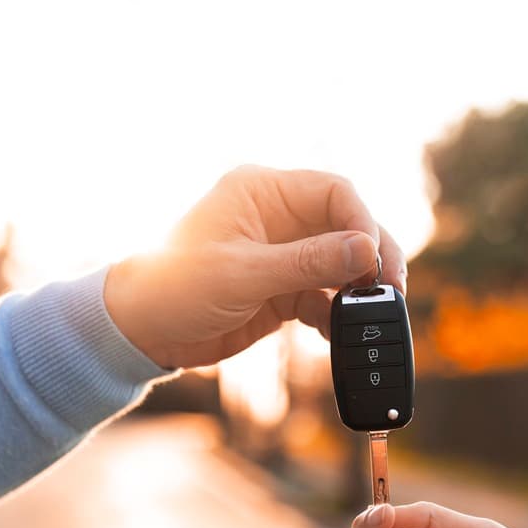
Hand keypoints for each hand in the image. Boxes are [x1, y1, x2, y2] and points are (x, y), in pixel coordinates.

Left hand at [104, 165, 405, 368]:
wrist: (139, 331)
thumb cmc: (175, 289)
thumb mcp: (243, 275)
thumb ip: (308, 262)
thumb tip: (366, 250)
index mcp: (263, 192)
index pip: (334, 192)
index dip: (362, 222)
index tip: (374, 260)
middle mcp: (277, 217)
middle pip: (346, 226)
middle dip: (371, 257)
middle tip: (388, 290)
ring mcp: (281, 254)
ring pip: (341, 263)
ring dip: (359, 288)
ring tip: (372, 315)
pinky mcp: (281, 289)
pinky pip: (324, 296)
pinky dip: (337, 314)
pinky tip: (341, 334)